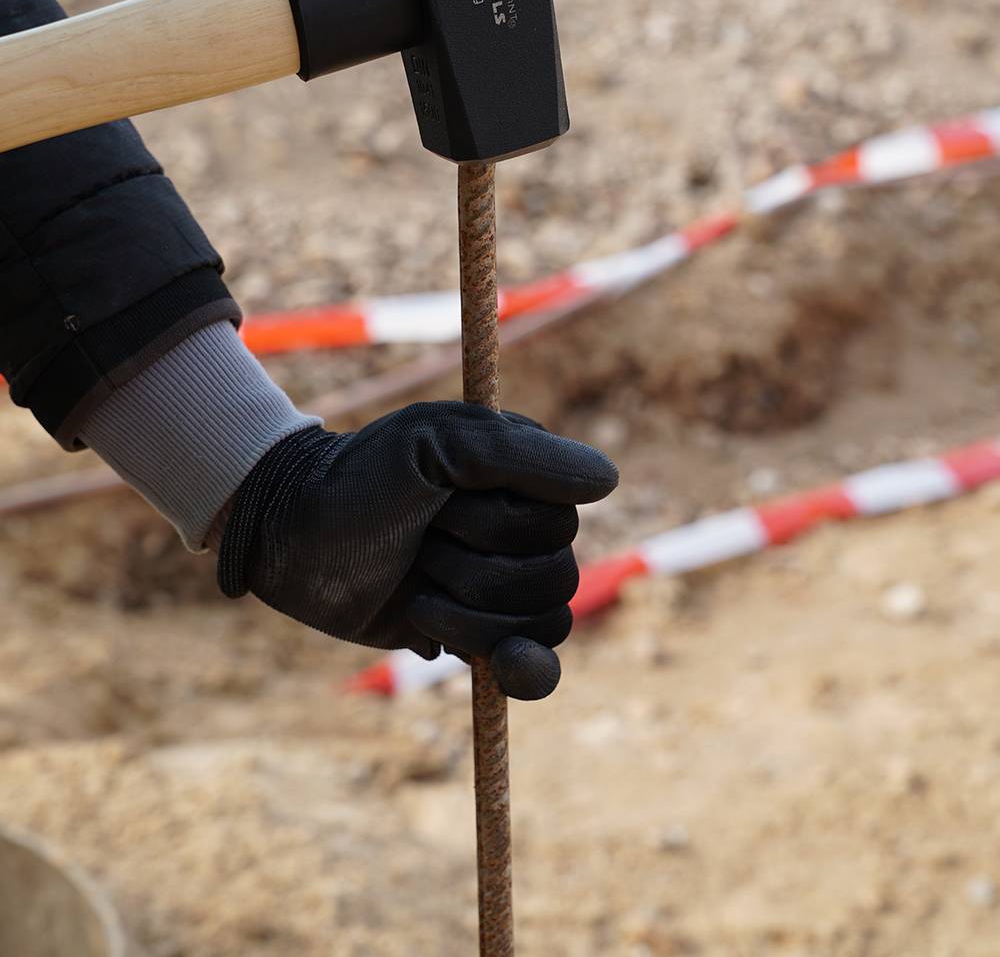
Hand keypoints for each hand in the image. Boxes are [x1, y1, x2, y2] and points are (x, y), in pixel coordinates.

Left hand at [217, 402, 617, 698]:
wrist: (293, 537)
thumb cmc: (360, 479)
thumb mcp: (434, 446)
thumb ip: (520, 457)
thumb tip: (608, 479)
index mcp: (521, 474)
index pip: (560, 520)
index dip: (501, 525)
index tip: (444, 503)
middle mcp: (521, 527)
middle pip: (556, 577)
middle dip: (478, 571)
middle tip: (422, 544)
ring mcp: (500, 582)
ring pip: (544, 623)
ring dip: (472, 613)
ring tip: (418, 586)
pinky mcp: (477, 632)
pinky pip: (536, 665)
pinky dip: (528, 671)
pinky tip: (510, 669)